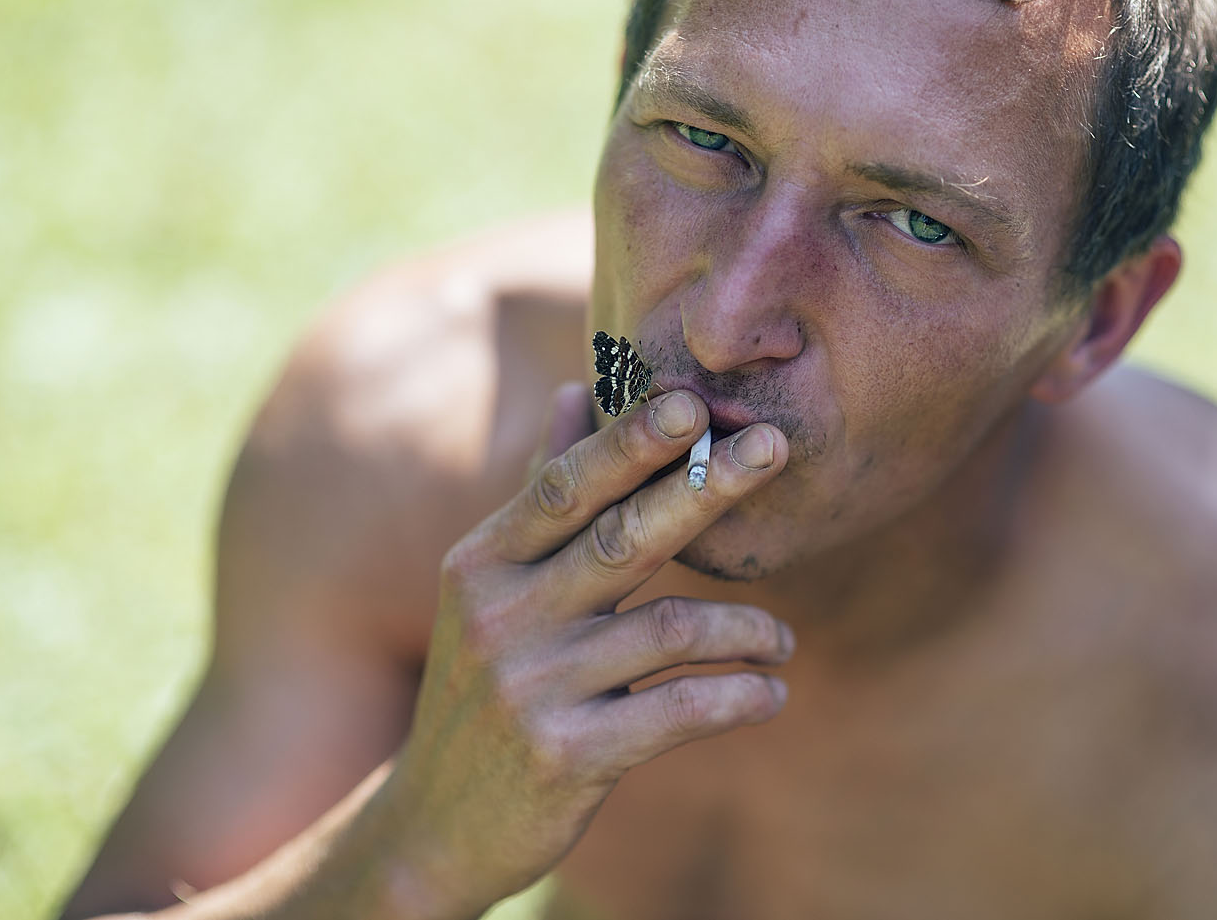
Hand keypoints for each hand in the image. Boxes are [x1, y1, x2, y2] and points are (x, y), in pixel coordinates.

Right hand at [380, 383, 793, 914]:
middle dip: (704, 487)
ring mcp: (532, 687)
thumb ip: (540, 497)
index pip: (565, 486)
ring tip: (779, 641)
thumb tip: (575, 392)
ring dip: (747, 629)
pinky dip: (738, 696)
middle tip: (774, 449)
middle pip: (623, 536)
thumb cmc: (483, 688)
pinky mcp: (566, 754)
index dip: (629, 441)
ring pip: (670, 628)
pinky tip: (770, 693)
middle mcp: (501, 616)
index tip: (692, 403)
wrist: (437, 825)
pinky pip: (679, 709)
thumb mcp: (491, 589)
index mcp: (482, 564)